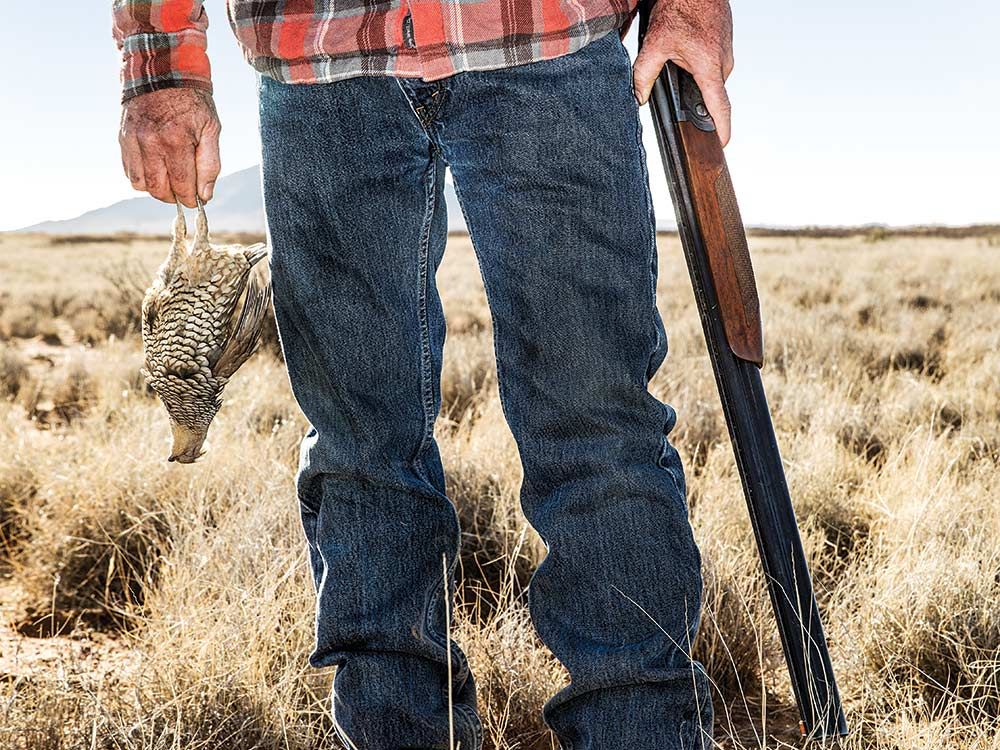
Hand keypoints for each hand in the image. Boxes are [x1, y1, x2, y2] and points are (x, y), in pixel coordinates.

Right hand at [119, 88, 221, 206]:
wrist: (162, 71)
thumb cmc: (192, 102)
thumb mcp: (211, 128)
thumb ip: (210, 164)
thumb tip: (204, 195)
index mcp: (176, 140)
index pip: (182, 185)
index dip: (191, 199)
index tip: (198, 200)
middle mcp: (150, 141)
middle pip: (159, 189)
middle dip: (174, 197)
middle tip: (184, 192)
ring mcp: (133, 139)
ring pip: (141, 184)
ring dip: (156, 190)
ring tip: (170, 181)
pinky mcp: (123, 137)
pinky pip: (129, 171)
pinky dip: (142, 178)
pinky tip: (156, 169)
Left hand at [633, 0, 734, 146]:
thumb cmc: (682, 6)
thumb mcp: (655, 43)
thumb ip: (644, 75)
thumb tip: (637, 98)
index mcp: (710, 67)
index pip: (720, 106)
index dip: (722, 128)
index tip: (723, 143)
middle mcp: (724, 61)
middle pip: (708, 92)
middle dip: (692, 93)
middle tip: (675, 79)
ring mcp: (726, 51)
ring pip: (708, 76)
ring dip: (693, 73)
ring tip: (678, 55)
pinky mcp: (724, 42)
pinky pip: (711, 61)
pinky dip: (697, 60)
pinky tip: (685, 46)